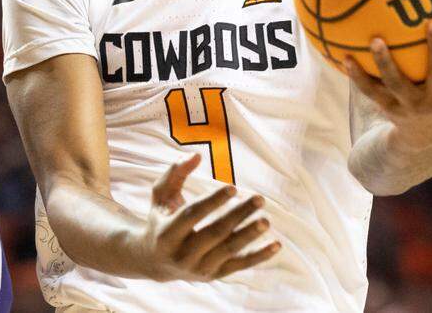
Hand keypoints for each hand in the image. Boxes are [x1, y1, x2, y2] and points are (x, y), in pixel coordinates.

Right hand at [130, 153, 280, 281]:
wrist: (155, 261)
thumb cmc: (160, 220)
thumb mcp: (161, 196)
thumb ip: (175, 173)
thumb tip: (196, 155)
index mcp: (166, 234)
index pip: (192, 215)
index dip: (213, 201)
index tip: (233, 187)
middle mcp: (182, 255)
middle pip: (214, 233)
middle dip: (238, 215)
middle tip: (259, 199)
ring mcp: (199, 268)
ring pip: (229, 250)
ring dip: (249, 235)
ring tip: (266, 220)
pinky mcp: (214, 275)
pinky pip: (240, 266)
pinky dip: (259, 256)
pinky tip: (276, 244)